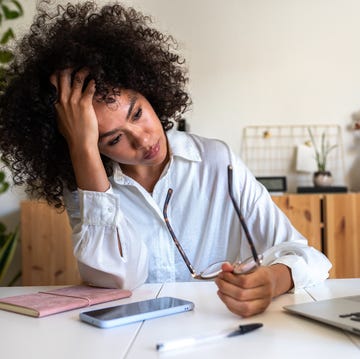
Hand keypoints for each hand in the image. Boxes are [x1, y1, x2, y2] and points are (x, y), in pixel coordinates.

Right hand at [50, 68, 109, 191]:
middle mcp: (63, 101)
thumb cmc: (72, 135)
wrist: (80, 144)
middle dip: (69, 68)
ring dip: (83, 72)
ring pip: (76, 80)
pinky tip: (95, 81)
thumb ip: (60, 112)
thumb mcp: (60, 122)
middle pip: (63, 77)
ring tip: (88, 69)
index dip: (58, 74)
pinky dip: (92, 83)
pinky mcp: (84, 105)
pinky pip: (89, 89)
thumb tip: (60, 108)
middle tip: (75, 65)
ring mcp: (74, 102)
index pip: (54, 83)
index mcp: (56, 104)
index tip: (63, 69)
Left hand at [214, 263, 291, 316]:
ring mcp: (263, 303)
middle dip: (225, 287)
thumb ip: (235, 267)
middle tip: (219, 281)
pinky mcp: (258, 311)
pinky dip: (230, 306)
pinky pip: (242, 313)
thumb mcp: (249, 266)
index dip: (230, 278)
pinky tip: (226, 297)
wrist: (271, 282)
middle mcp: (265, 292)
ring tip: (220, 290)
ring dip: (226, 298)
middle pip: (241, 294)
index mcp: (264, 278)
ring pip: (242, 306)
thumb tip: (225, 267)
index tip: (222, 274)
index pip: (244, 281)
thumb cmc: (259, 274)